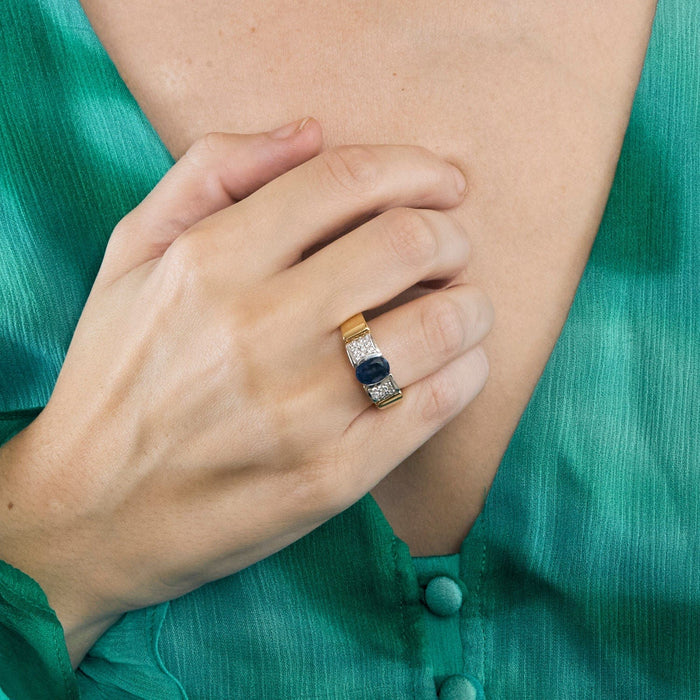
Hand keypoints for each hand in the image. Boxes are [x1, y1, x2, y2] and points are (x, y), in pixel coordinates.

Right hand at [0, 117, 492, 665]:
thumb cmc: (115, 378)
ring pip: (442, 323)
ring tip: (458, 308)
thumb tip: (308, 132)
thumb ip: (209, 173)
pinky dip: (466, 371)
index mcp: (208, 262)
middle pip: (410, 243)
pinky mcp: (332, 476)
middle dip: (451, 234)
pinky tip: (453, 365)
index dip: (415, 168)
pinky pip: (437, 404)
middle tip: (448, 248)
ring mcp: (298, 410)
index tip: (443, 182)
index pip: (345, 181)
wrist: (93, 512)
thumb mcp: (132, 256)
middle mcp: (256, 330)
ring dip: (471, 304)